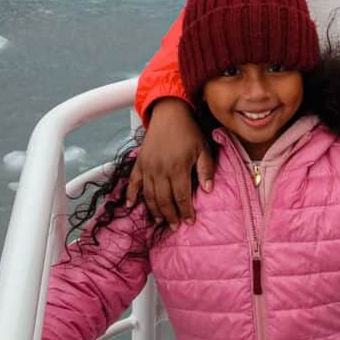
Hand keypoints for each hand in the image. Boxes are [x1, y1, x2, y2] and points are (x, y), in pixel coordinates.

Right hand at [126, 98, 213, 226]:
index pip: (182, 196)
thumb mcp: (203, 148)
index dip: (186, 211)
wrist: (169, 113)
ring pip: (149, 195)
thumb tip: (208, 190)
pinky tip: (131, 205)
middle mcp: (160, 170)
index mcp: (178, 168)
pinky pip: (133, 182)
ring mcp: (148, 167)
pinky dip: (131, 195)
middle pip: (164, 200)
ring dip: (155, 210)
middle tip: (175, 226)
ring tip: (161, 220)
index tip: (190, 222)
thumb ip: (206, 169)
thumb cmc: (188, 131)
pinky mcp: (139, 163)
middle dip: (171, 216)